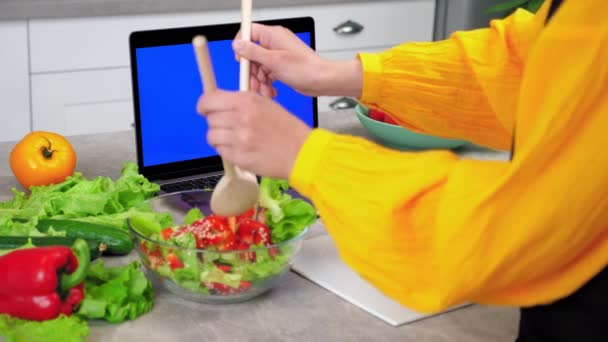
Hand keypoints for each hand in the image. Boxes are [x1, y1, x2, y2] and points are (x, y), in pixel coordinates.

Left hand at [197, 90, 311, 178]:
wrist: (301, 152)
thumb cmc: (287, 129)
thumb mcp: (266, 104)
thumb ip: (241, 102)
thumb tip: (218, 103)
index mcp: (246, 101)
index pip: (209, 100)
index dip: (204, 105)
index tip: (204, 109)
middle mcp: (240, 118)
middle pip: (210, 119)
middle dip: (215, 123)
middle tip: (227, 127)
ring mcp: (238, 139)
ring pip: (212, 136)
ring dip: (219, 138)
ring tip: (234, 140)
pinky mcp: (239, 157)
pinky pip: (221, 151)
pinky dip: (227, 151)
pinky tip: (242, 149)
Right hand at [234, 23, 362, 97]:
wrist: (322, 80)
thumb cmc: (305, 69)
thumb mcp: (274, 61)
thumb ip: (253, 52)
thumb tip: (237, 45)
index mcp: (273, 35)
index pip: (249, 32)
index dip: (242, 46)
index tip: (242, 61)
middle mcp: (275, 44)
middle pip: (252, 54)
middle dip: (251, 71)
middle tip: (253, 84)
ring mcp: (278, 56)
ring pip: (259, 67)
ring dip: (259, 81)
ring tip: (265, 92)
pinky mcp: (281, 67)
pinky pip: (267, 74)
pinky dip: (267, 84)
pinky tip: (271, 92)